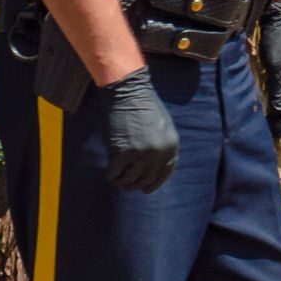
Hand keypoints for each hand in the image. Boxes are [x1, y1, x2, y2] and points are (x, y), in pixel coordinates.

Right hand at [94, 68, 178, 192]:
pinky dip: (110, 175)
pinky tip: (108, 173)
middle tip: (124, 183)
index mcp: (172, 147)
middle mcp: (159, 153)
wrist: (128, 91)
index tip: (144, 188)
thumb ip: (160, 145)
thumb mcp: (162, 126)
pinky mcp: (122, 152)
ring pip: (129, 180)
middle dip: (134, 184)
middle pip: (146, 179)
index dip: (153, 183)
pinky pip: (114, 173)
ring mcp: (141, 154)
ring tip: (115, 178)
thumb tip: (151, 165)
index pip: (163, 174)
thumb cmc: (142, 104)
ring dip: (122, 182)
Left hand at [258, 0, 280, 138]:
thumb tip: (280, 111)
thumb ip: (279, 87)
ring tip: (267, 126)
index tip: (272, 136)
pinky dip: (278, 103)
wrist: (280, 17)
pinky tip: (269, 109)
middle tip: (268, 136)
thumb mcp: (276, 64)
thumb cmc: (278, 39)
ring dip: (280, 114)